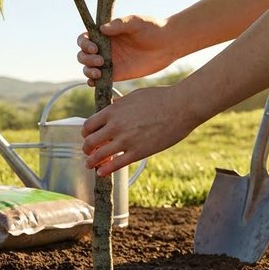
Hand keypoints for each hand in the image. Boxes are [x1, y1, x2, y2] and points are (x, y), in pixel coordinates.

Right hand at [77, 15, 179, 85]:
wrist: (168, 44)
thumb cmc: (152, 28)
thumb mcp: (135, 22)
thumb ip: (119, 24)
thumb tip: (102, 29)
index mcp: (105, 35)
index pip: (84, 39)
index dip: (84, 44)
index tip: (93, 47)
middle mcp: (104, 48)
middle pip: (83, 55)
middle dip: (86, 59)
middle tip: (100, 60)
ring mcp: (109, 62)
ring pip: (88, 68)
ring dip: (88, 71)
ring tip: (99, 73)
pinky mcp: (116, 74)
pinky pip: (99, 80)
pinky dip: (93, 82)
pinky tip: (95, 82)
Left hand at [81, 85, 200, 176]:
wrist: (182, 106)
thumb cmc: (161, 98)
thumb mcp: (134, 96)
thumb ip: (119, 104)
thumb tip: (112, 106)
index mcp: (113, 111)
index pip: (89, 126)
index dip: (86, 134)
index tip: (88, 137)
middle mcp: (115, 126)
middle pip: (90, 141)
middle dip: (87, 148)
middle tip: (88, 152)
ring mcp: (126, 140)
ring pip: (99, 155)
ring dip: (92, 161)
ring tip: (90, 165)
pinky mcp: (139, 152)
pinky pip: (116, 164)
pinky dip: (106, 170)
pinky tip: (102, 173)